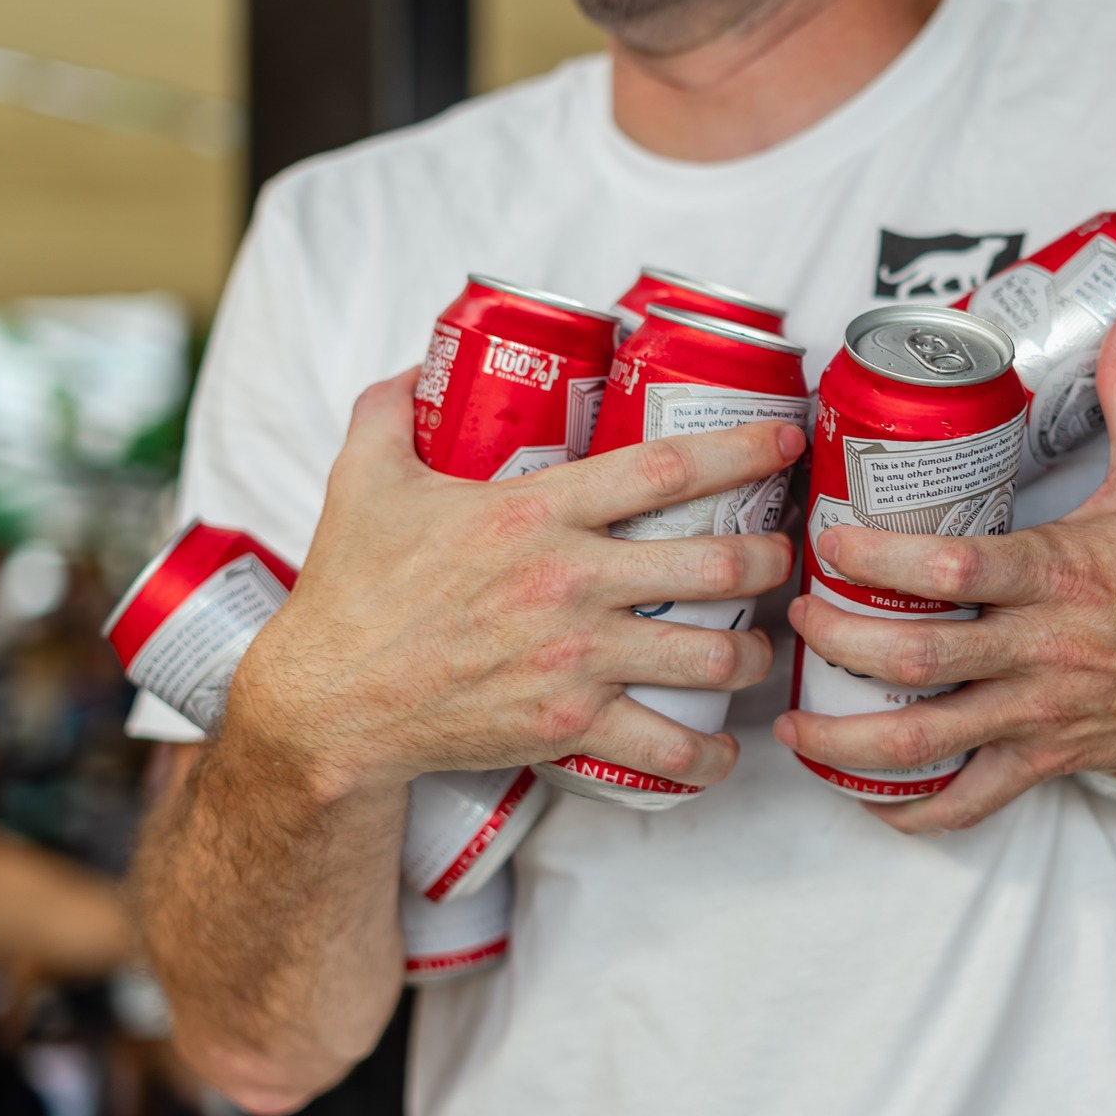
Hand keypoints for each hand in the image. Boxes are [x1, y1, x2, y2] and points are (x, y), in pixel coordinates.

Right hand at [228, 368, 803, 796]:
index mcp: (535, 512)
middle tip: (783, 556)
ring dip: (751, 649)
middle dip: (771, 558)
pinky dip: (708, 752)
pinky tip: (722, 749)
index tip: (786, 444)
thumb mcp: (364, 478)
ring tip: (758, 645)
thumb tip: (420, 363)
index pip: (665, 469)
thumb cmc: (350, 589)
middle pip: (713, 562)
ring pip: (709, 651)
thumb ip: (392, 409)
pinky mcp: (568, 723)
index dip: (741, 451)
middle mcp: (569, 580)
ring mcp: (575, 656)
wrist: (330, 700)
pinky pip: (665, 742)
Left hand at [776, 292, 1115, 832]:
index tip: (828, 542)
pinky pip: (973, 801)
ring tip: (794, 723)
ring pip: (927, 741)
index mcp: (1064, 574)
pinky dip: (916, 809)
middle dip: (838, 642)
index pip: (952, 569)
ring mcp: (1044, 714)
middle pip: (916, 659)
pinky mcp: (1051, 760)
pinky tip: (870, 797)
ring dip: (847, 738)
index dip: (877, 558)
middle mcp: (1046, 651)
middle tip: (798, 618)